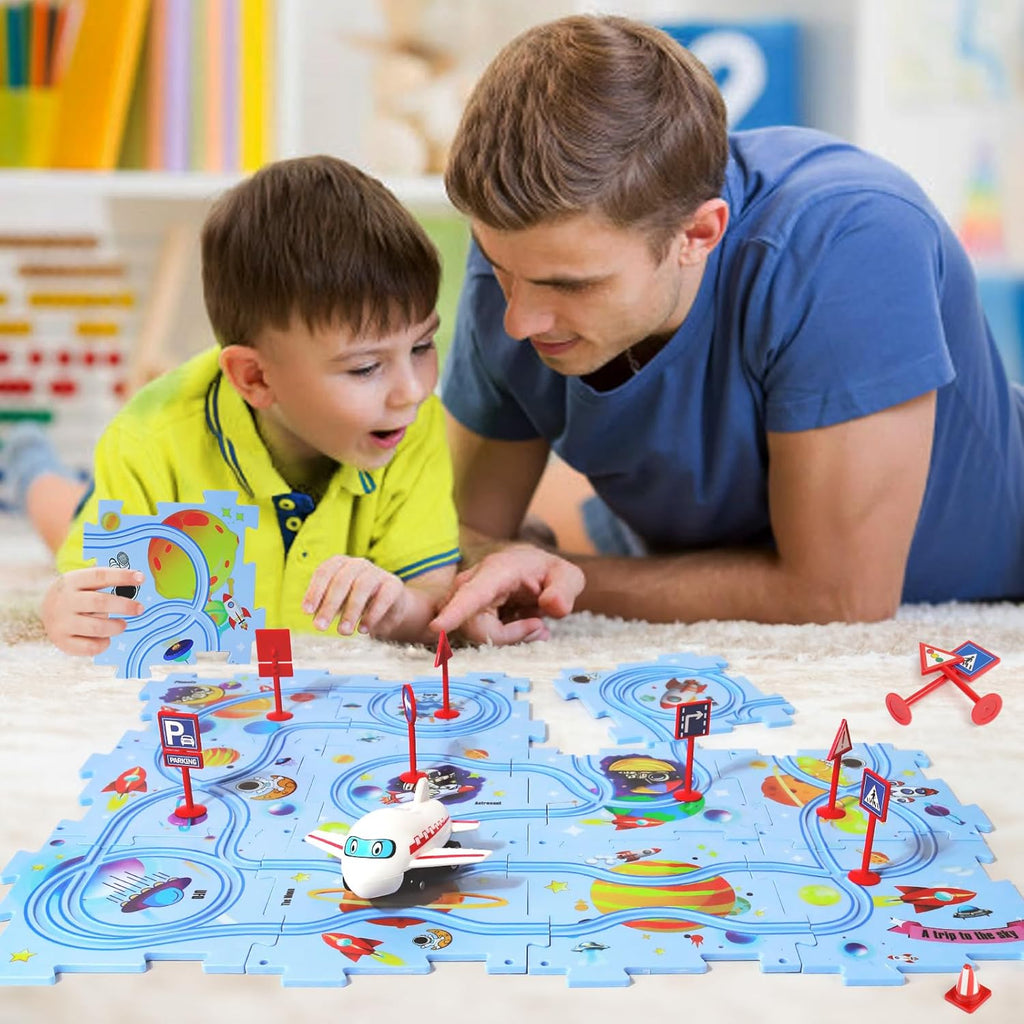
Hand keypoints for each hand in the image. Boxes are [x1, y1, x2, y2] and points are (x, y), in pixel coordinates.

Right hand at [41, 567, 144, 655]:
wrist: (44, 611)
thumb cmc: (76, 595)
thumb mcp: (84, 582)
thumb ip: (105, 581)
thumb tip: (137, 580)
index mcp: (72, 581)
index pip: (99, 576)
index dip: (122, 576)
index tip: (141, 578)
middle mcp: (65, 601)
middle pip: (100, 602)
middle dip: (124, 606)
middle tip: (139, 609)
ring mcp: (61, 623)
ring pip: (96, 627)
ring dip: (115, 627)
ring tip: (123, 625)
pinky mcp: (62, 641)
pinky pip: (89, 647)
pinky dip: (103, 644)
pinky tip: (107, 639)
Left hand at [303, 556, 408, 636]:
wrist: (390, 604)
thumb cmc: (356, 601)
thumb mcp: (337, 602)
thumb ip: (323, 607)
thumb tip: (313, 618)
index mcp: (339, 564)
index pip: (324, 572)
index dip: (314, 591)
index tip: (307, 612)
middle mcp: (357, 564)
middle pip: (341, 581)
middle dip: (329, 605)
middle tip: (320, 627)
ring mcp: (377, 572)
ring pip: (361, 587)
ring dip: (350, 611)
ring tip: (343, 631)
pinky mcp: (393, 584)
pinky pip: (383, 597)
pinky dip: (372, 614)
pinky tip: (363, 629)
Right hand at [430, 544, 583, 644]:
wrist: (530, 570)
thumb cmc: (546, 572)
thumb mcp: (567, 576)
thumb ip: (564, 590)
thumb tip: (552, 606)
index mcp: (496, 571)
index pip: (472, 593)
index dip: (455, 612)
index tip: (437, 627)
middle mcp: (472, 584)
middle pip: (475, 627)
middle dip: (510, 636)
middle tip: (540, 627)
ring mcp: (463, 600)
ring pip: (478, 635)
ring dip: (509, 637)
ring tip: (534, 621)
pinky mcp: (464, 615)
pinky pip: (480, 637)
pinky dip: (503, 637)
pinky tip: (519, 623)